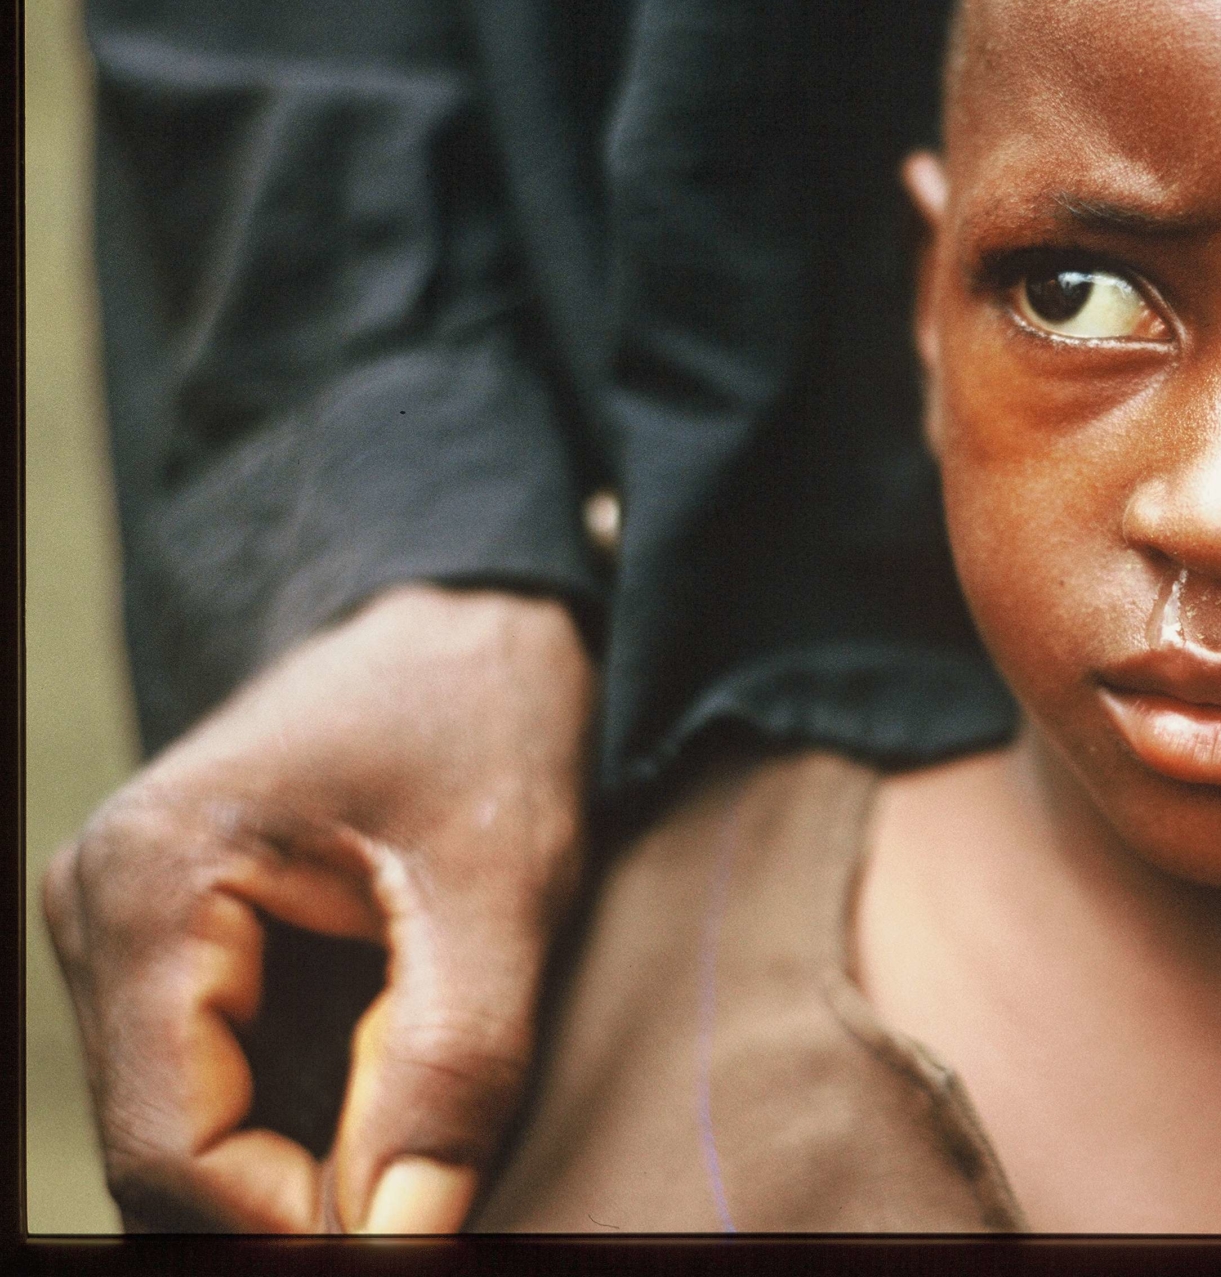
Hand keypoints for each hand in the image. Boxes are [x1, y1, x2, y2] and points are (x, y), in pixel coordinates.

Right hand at [43, 585, 593, 1232]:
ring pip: (194, 1132)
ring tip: (428, 1151)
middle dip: (296, 1208)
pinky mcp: (178, 947)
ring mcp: (129, 930)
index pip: (168, 1145)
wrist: (477, 621)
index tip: (409, 1246)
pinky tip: (395, 1105)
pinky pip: (222, 1086)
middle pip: (168, 1151)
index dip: (285, 1231)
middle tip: (427, 1212)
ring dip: (306, 1171)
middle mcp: (102, 908)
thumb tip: (400, 1242)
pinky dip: (306, 1125)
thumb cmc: (492, 721)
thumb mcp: (503, 890)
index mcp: (150, 880)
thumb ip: (453, 1070)